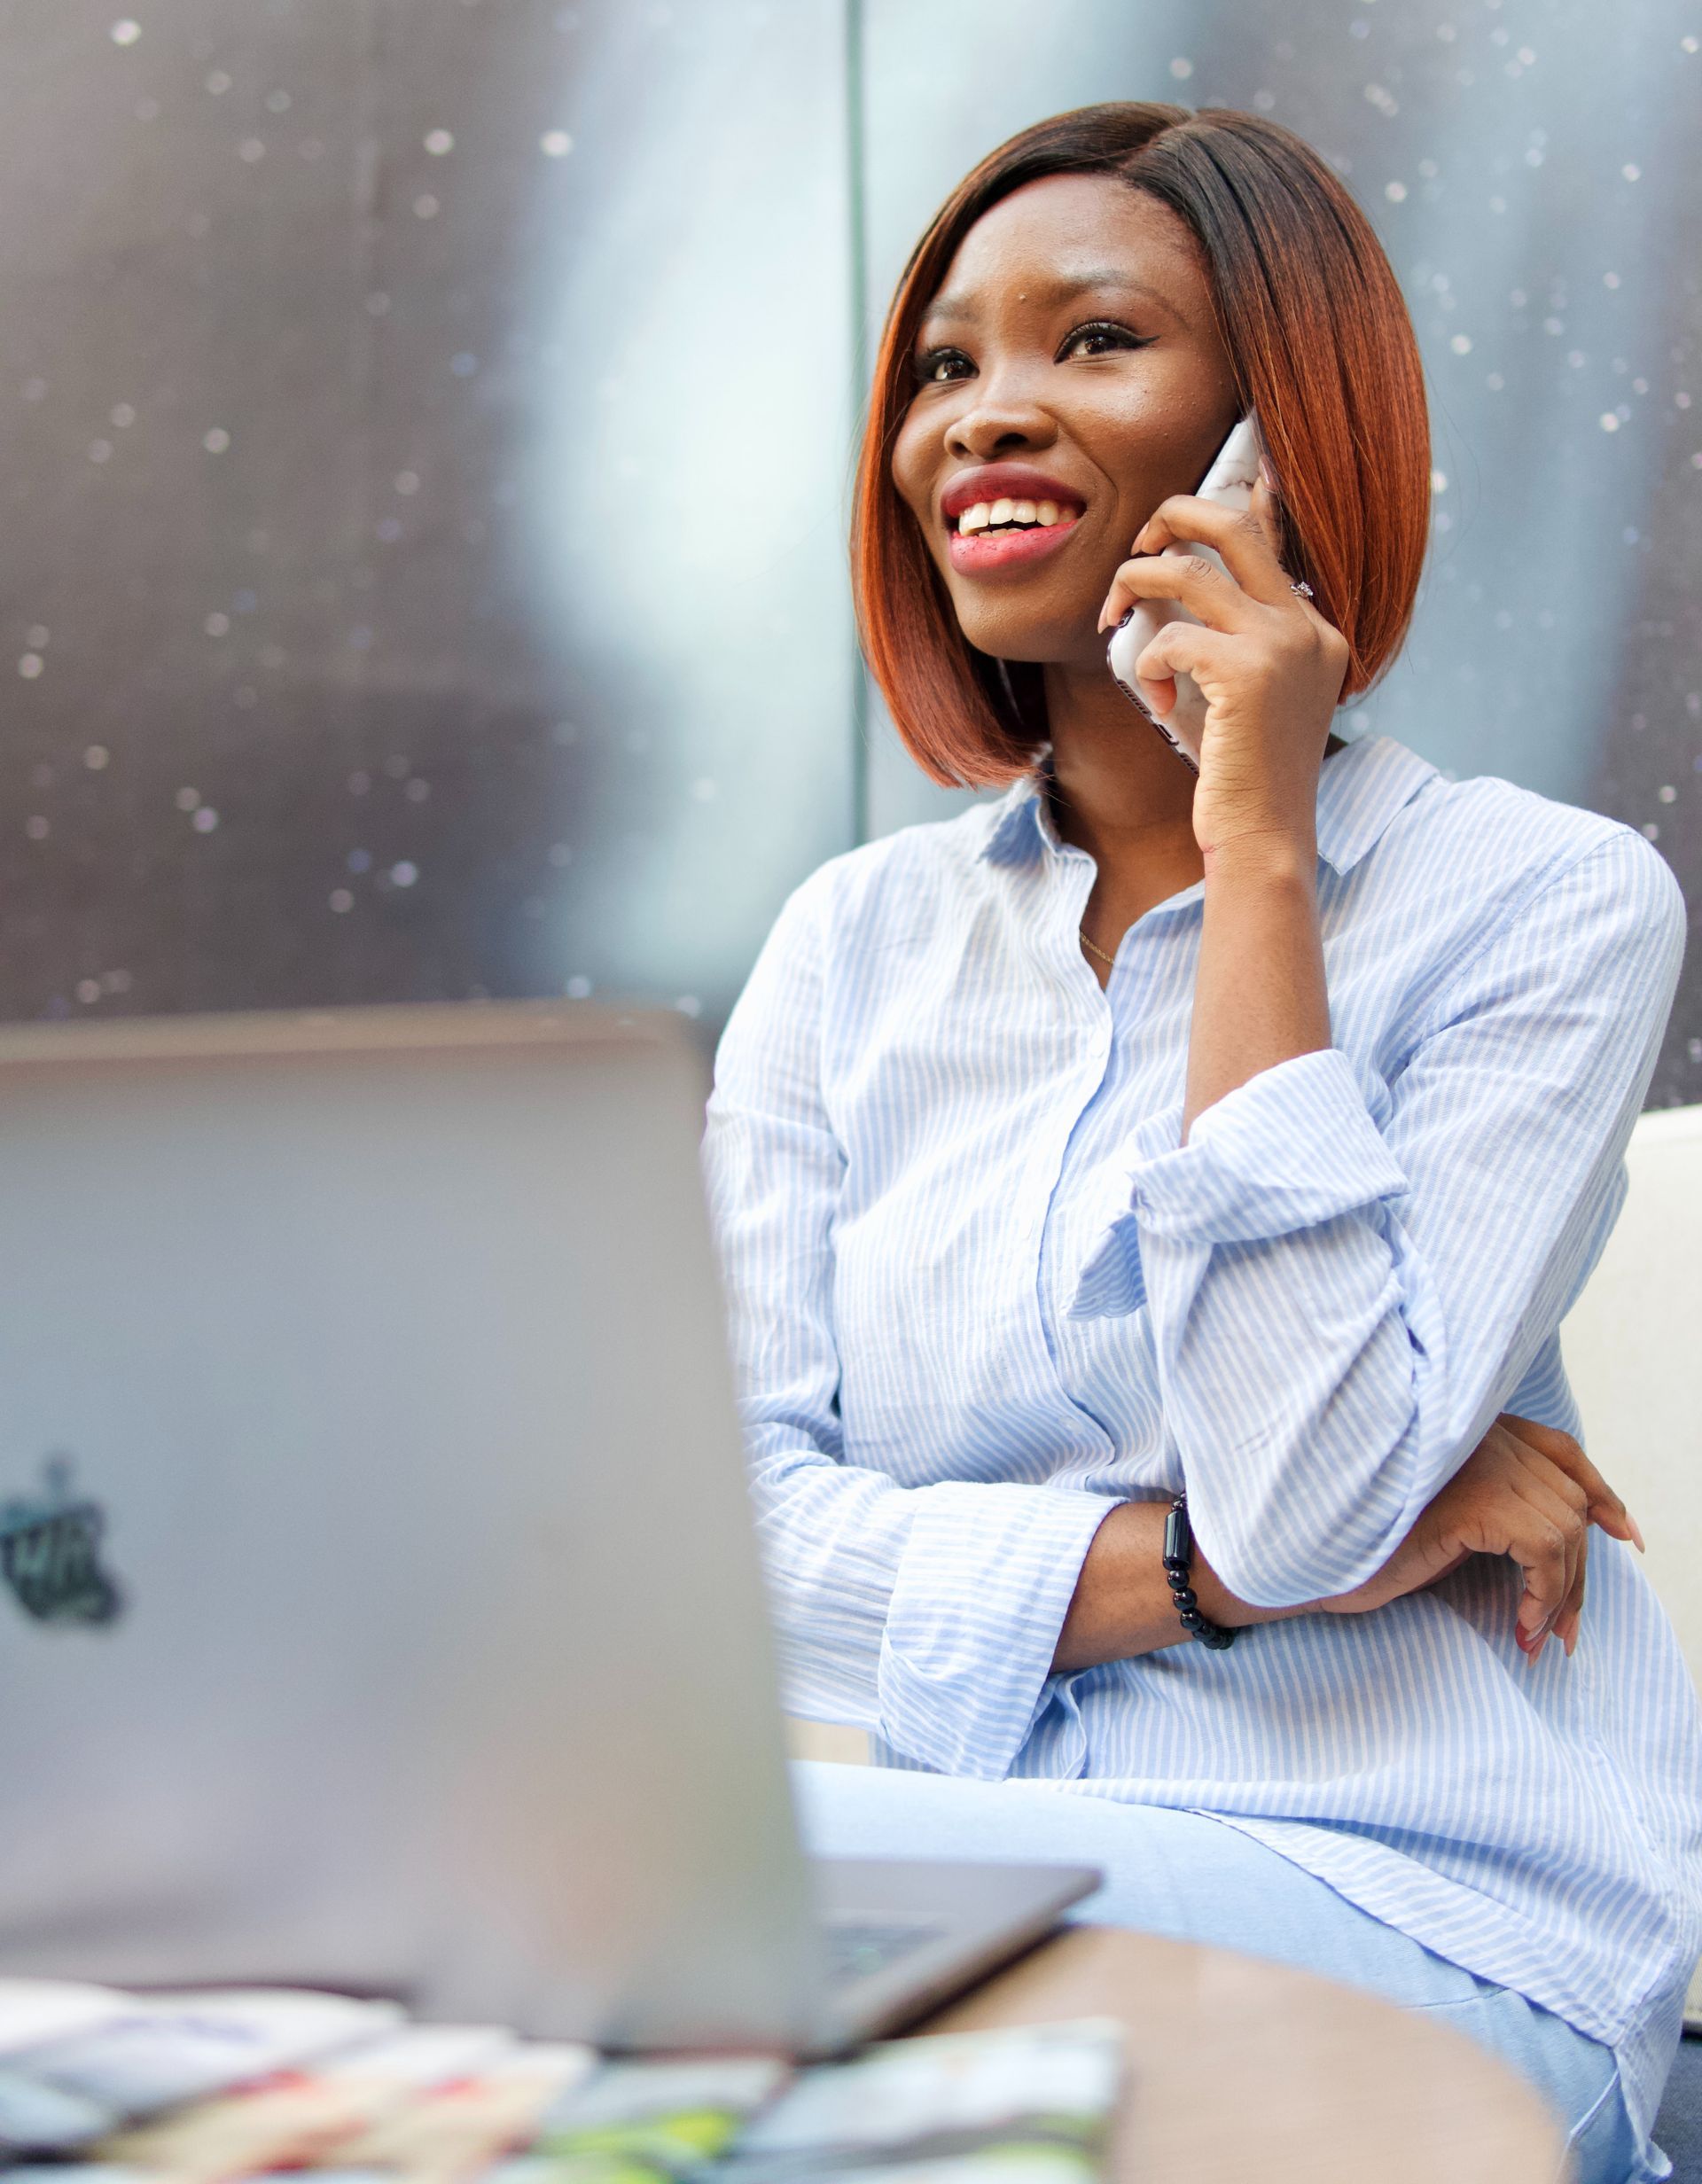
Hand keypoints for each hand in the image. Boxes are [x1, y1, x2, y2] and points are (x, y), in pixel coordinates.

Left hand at [1095, 475, 1349, 859]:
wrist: (1264, 837)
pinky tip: (1160, 703)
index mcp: (1317, 632)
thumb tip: (1182, 593)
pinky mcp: (1247, 673)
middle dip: (1173, 516)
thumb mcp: (1247, 698)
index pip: (1275, 542)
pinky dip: (1149, 662)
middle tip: (1136, 545)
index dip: (1248, 500)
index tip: (1237, 471)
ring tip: (1114, 618)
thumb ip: (1232, 644)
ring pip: (1189, 570)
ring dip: (1135, 584)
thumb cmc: (1244, 776)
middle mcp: (1308, 628)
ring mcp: (1283, 646)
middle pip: (1235, 525)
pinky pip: (1171, 637)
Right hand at [1312, 1412, 1645, 1663]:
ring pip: (1564, 1528)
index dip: (1600, 1491)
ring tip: (1534, 1635)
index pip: (1560, 1449)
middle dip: (1578, 1572)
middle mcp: (1477, 1434)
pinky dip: (1545, 1594)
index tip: (1623, 1535)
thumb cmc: (1366, 1545)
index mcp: (1469, 1430)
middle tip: (1564, 1633)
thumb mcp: (1444, 1522)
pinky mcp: (1473, 1499)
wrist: (1310, 1560)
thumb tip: (1568, 1543)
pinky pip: (1544, 1550)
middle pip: (1570, 1499)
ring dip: (1561, 1594)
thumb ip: (1496, 1507)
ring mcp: (1476, 1461)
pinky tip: (1521, 1626)